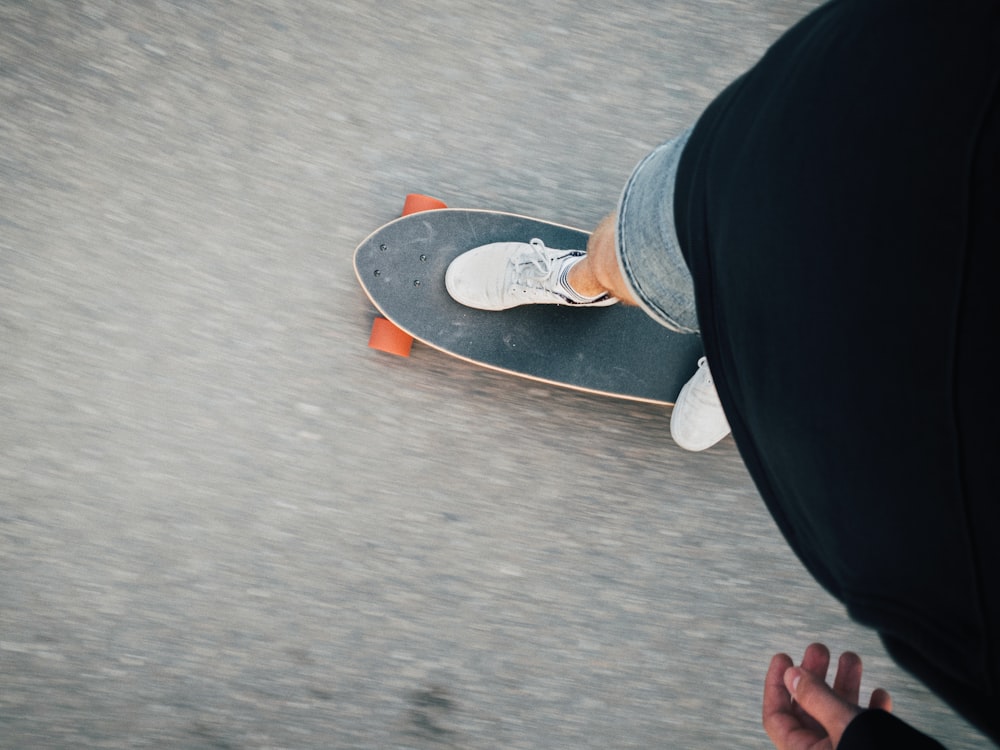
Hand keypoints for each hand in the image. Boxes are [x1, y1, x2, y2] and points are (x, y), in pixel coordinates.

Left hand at [762, 643, 892, 749]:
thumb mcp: (842, 723)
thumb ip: (815, 697)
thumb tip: (790, 674)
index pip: (777, 717)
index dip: (776, 685)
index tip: (784, 657)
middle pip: (808, 711)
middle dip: (814, 677)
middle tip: (820, 649)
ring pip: (838, 716)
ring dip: (845, 686)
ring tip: (852, 658)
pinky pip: (864, 731)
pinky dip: (870, 710)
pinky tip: (880, 694)